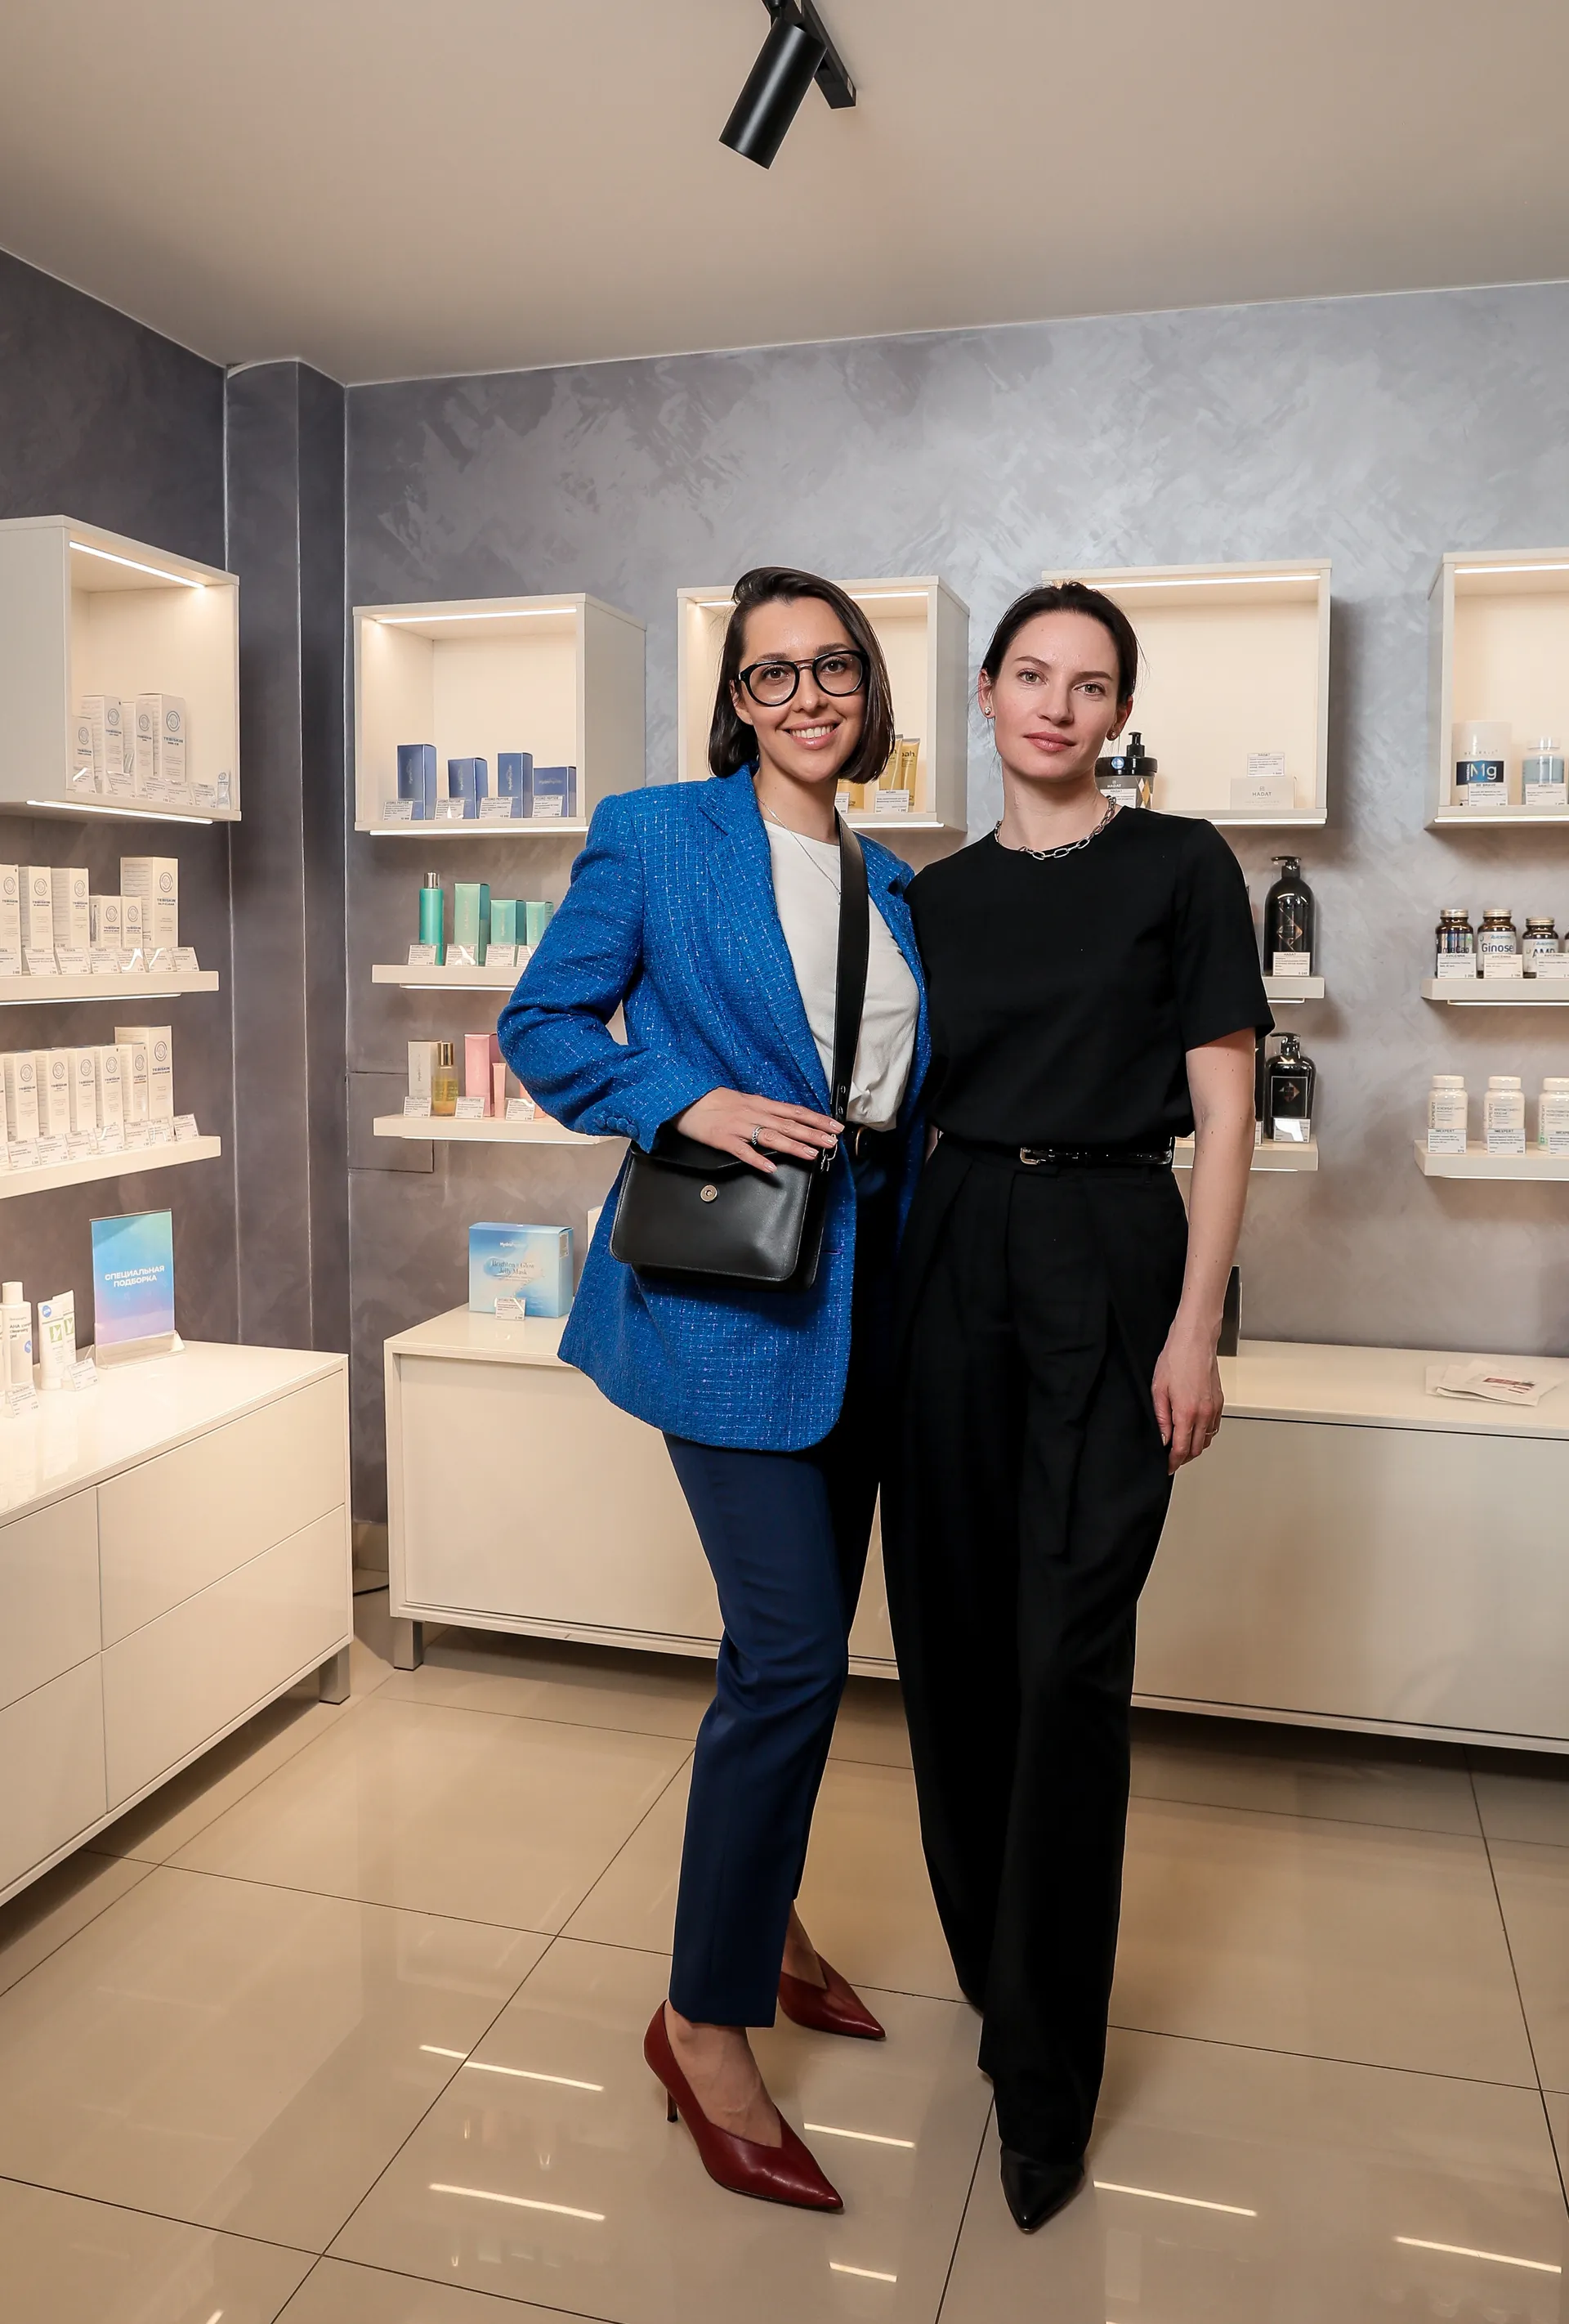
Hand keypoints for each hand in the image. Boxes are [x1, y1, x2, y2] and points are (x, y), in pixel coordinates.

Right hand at [673, 1088, 842, 1175]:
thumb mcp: (741, 1100)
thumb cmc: (712, 1100)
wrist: (683, 1097)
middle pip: (788, 1124)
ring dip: (792, 1146)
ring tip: (810, 1154)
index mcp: (758, 1104)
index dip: (816, 1119)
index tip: (834, 1126)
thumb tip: (782, 1118)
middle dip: (812, 1133)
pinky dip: (757, 1159)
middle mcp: (753, 1113)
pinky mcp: (723, 1139)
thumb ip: (762, 1110)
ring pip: (770, 1136)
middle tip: (831, 1142)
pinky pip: (742, 1151)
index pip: (794, 1111)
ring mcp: (738, 1126)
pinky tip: (770, 1168)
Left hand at [1152, 1322, 1223, 1474]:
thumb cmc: (1175, 1358)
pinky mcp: (1219, 1402)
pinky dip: (1205, 1435)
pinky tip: (1194, 1431)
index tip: (1167, 1467)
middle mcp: (1204, 1413)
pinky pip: (1214, 1427)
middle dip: (1183, 1457)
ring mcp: (1214, 1408)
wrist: (1195, 1340)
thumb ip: (1161, 1418)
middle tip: (1171, 1458)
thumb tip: (1162, 1440)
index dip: (1173, 1462)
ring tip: (1181, 1446)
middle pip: (1196, 1449)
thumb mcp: (1158, 1389)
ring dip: (1194, 1447)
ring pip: (1207, 1440)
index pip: (1181, 1449)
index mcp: (1187, 1412)